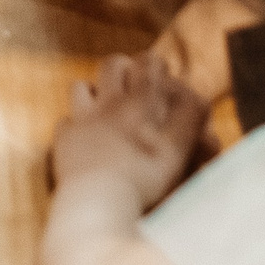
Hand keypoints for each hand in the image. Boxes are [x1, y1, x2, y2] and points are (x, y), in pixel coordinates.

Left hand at [49, 53, 201, 213]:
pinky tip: (82, 136)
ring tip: (103, 103)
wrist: (99, 201)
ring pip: (81, 86)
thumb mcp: (177, 148)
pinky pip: (65, 122)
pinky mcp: (64, 140)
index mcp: (138, 102)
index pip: (148, 63)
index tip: (160, 70)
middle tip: (132, 79)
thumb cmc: (143, 178)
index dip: (155, 63)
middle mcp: (107, 103)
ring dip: (93, 90)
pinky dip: (74, 125)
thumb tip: (200, 97)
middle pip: (112, 64)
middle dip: (123, 66)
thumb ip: (190, 118)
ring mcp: (81, 120)